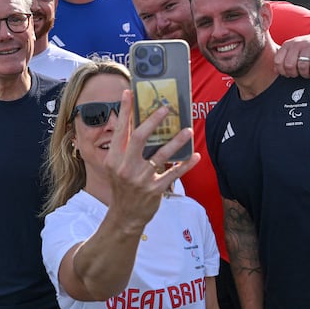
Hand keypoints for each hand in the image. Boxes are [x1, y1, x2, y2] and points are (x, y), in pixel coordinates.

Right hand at [104, 90, 199, 228]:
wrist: (125, 215)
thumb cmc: (122, 187)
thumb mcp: (116, 167)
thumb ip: (124, 148)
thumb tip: (137, 123)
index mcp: (114, 159)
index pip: (120, 130)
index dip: (125, 111)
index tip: (129, 92)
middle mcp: (126, 167)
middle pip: (140, 138)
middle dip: (153, 121)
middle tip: (166, 108)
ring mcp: (140, 179)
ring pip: (161, 155)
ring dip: (176, 141)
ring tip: (188, 130)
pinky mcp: (154, 189)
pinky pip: (173, 173)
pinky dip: (185, 164)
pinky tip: (195, 155)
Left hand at [274, 33, 309, 77]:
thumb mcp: (295, 51)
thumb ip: (284, 59)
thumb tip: (276, 70)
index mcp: (288, 45)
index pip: (278, 61)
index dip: (282, 71)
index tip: (289, 74)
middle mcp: (297, 43)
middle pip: (289, 65)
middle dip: (294, 74)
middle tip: (299, 75)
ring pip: (302, 65)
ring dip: (305, 74)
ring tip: (308, 74)